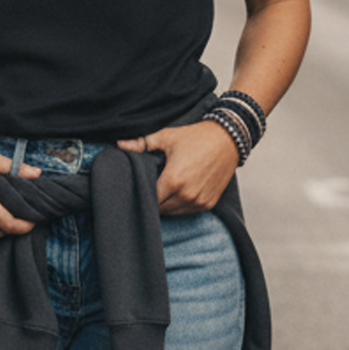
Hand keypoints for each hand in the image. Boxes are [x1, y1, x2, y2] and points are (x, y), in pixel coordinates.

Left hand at [117, 121, 237, 214]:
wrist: (228, 139)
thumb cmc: (197, 137)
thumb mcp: (167, 136)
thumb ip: (142, 143)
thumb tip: (120, 144)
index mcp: (173, 180)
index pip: (150, 199)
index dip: (144, 194)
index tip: (141, 186)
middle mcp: (186, 195)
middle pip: (161, 209)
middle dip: (155, 199)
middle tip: (153, 187)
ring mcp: (199, 201)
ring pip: (174, 212)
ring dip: (168, 204)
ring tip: (166, 189)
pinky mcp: (209, 203)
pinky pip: (189, 211)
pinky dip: (182, 205)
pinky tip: (180, 191)